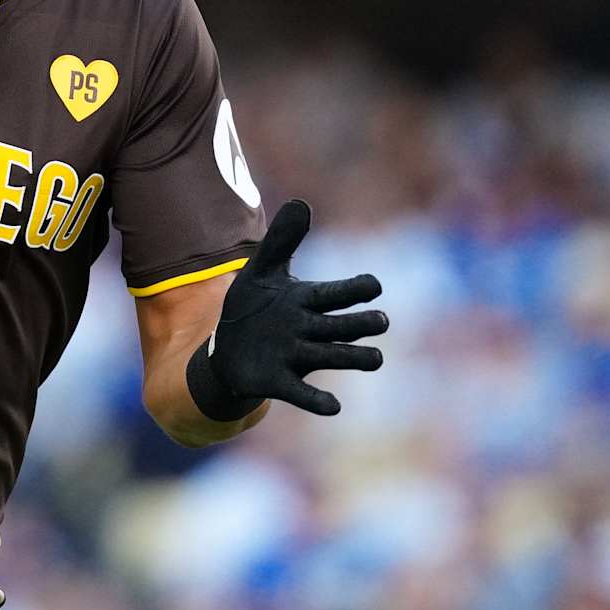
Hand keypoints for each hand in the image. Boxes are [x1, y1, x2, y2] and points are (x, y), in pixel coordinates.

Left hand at [190, 199, 387, 418]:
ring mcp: (296, 357)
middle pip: (340, 326)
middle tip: (381, 320)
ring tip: (377, 358)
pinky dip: (318, 400)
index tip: (373, 284)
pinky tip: (333, 406)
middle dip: (360, 323)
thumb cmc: (254, 307)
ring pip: (331, 356)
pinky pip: (302, 393)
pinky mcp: (280, 382)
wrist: (228, 350)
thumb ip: (282, 240)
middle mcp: (308, 330)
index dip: (353, 290)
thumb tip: (301, 202)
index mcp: (306, 301)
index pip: (335, 293)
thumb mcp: (262, 271)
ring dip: (354, 358)